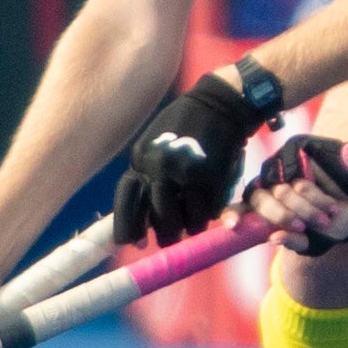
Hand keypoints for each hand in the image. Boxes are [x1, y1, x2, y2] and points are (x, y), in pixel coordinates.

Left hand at [117, 65, 274, 243]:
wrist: (220, 104)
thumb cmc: (185, 124)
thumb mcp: (155, 143)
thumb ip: (146, 172)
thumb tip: (143, 212)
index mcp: (141, 160)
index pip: (127, 204)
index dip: (129, 229)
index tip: (135, 243)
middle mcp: (159, 169)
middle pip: (158, 221)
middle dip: (165, 234)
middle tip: (171, 237)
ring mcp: (186, 175)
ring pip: (185, 223)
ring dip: (189, 227)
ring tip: (193, 222)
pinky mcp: (212, 179)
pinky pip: (208, 213)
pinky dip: (209, 215)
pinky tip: (209, 206)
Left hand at [240, 134, 347, 250]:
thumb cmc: (338, 219)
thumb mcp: (317, 239)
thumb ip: (295, 240)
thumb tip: (272, 238)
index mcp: (269, 204)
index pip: (242, 207)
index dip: (234, 214)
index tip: (233, 226)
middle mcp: (270, 183)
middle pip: (258, 199)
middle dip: (281, 217)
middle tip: (302, 226)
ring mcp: (281, 165)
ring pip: (279, 191)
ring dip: (305, 210)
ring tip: (327, 217)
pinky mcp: (295, 149)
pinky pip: (297, 178)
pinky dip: (314, 196)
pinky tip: (329, 204)